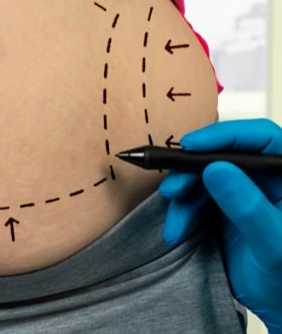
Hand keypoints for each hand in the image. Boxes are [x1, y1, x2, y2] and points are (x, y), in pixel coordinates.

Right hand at [159, 119, 281, 330]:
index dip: (224, 136)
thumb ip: (248, 206)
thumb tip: (216, 169)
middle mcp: (265, 179)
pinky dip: (181, 213)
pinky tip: (178, 230)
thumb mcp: (273, 243)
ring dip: (182, 199)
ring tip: (176, 225)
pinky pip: (195, 198)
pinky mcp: (224, 208)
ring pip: (202, 177)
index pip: (261, 138)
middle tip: (173, 190)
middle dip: (191, 172)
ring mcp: (243, 193)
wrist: (279, 308)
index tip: (191, 146)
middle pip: (222, 156)